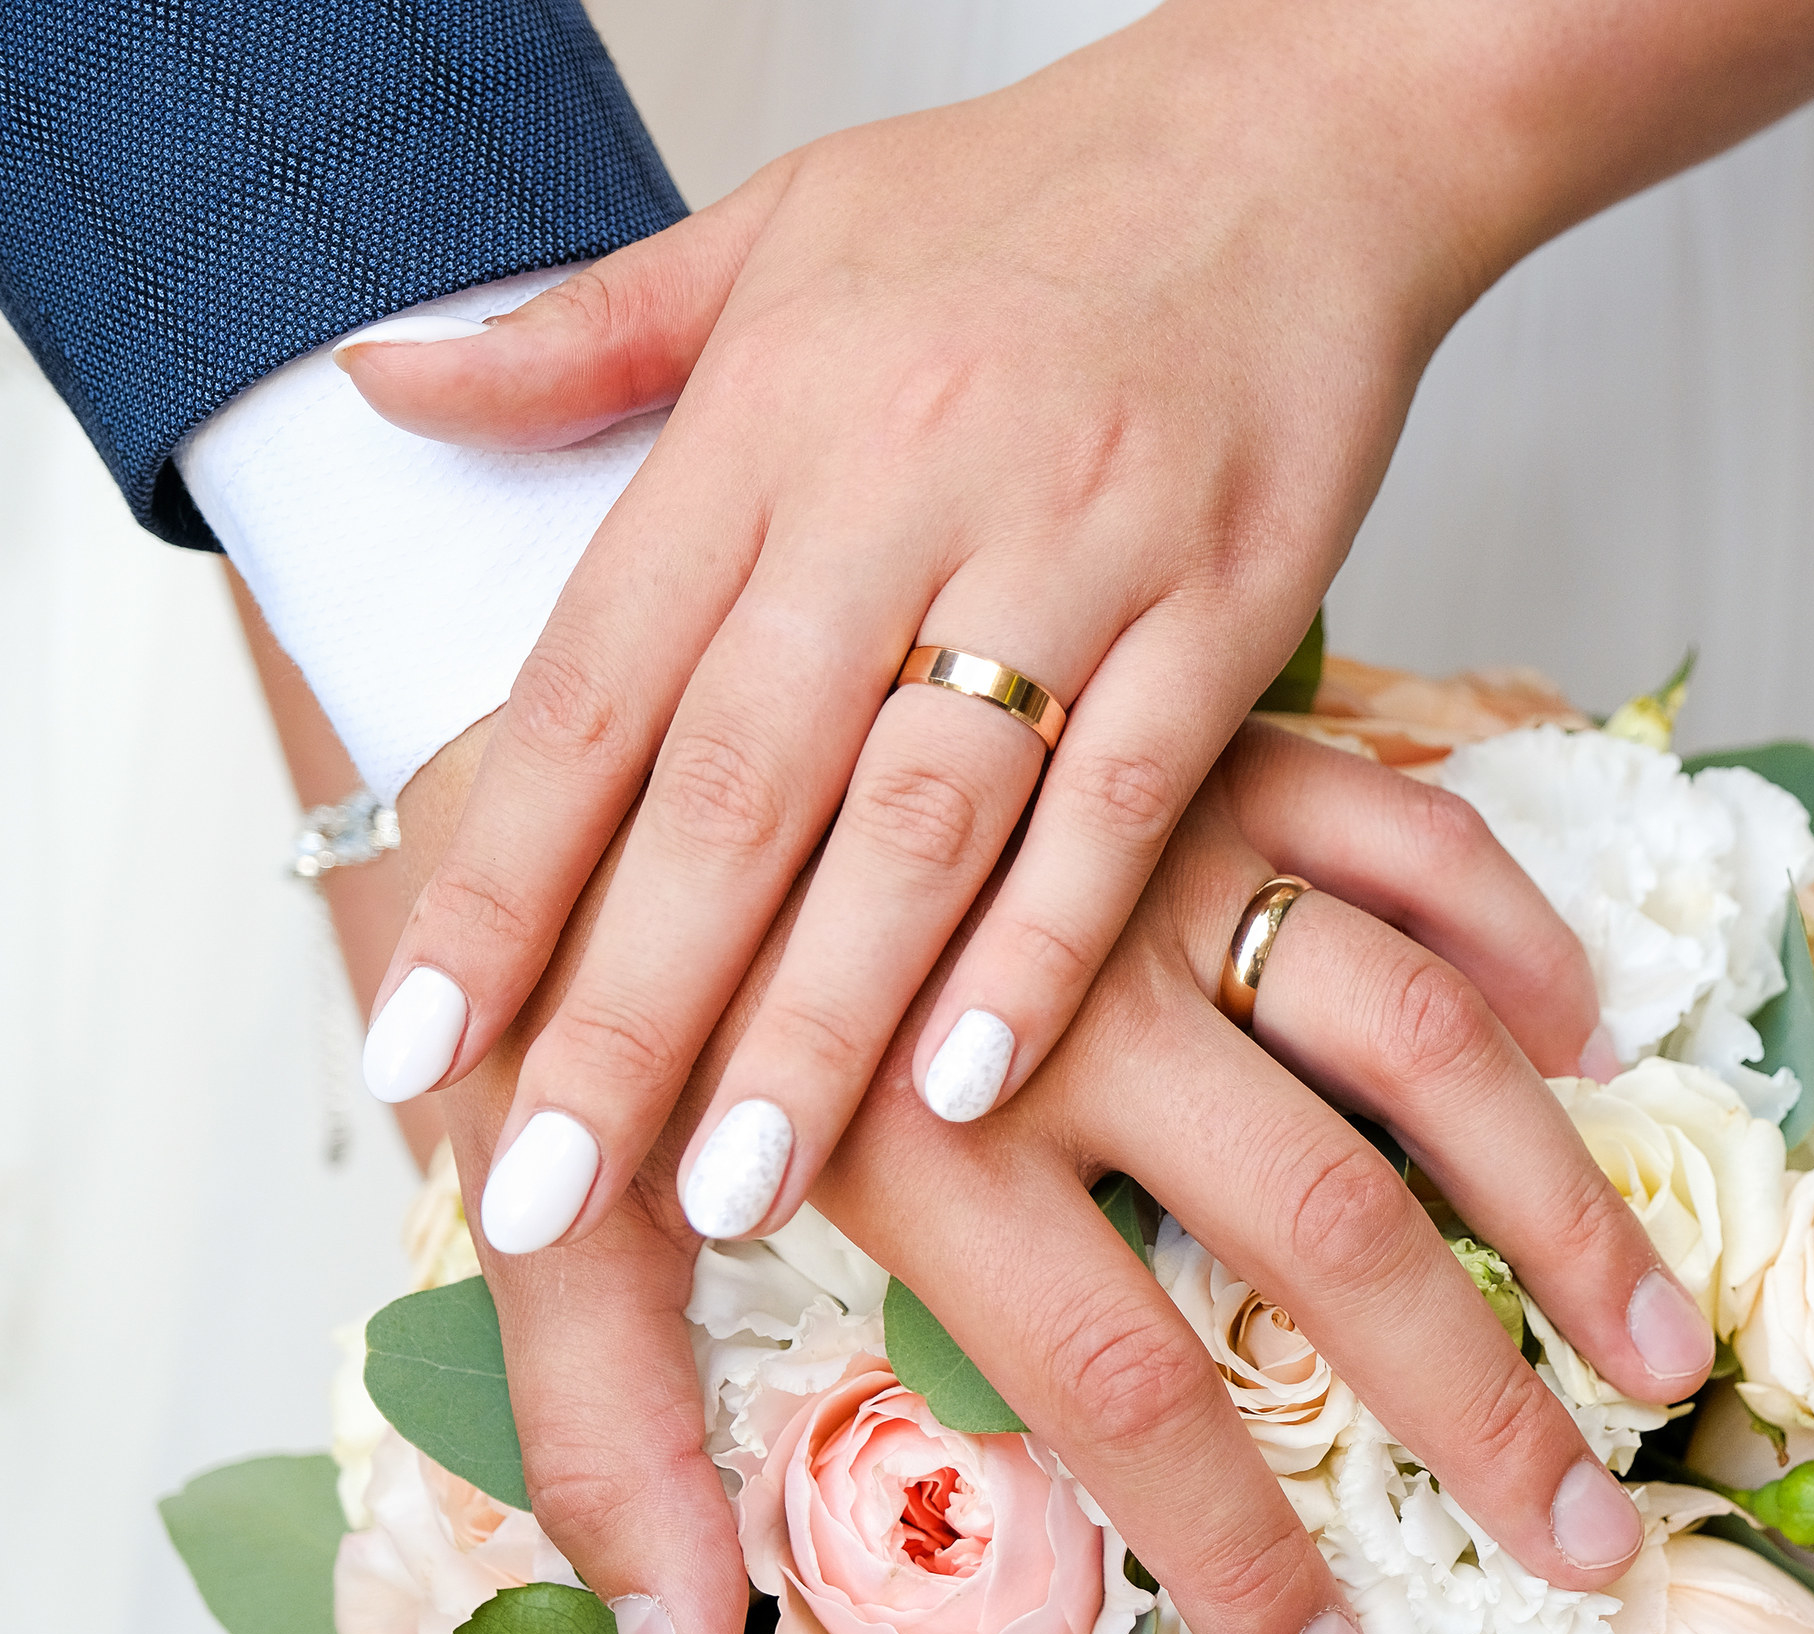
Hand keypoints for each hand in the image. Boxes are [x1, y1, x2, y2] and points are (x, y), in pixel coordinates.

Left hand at [344, 1, 1498, 1261]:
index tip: (423, 1048)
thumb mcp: (781, 226)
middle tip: (544, 1190)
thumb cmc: (1036, 197)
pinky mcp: (1230, 601)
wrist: (1300, 133)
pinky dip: (1048, 943)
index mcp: (775, 415)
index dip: (505, 878)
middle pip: (739, 789)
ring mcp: (1076, 549)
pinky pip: (1127, 797)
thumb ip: (584, 336)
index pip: (599, 685)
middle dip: (632, 1008)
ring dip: (822, 1018)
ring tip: (737, 1187)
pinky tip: (974, 1081)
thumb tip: (384, 384)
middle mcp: (907, 487)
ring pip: (923, 818)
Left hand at [403, 720, 1715, 1633]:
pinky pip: (1407, 828)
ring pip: (1418, 1030)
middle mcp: (1067, 992)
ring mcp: (1154, 854)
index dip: (1233, 1548)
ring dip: (1558, 1198)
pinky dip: (1514, 929)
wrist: (540, 670)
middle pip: (1329, 1221)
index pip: (1120, 1379)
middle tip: (1586, 1536)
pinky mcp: (1196, 740)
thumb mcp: (527, 1204)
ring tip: (1654, 1348)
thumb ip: (593, 1433)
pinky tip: (1584, 1035)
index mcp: (912, 1124)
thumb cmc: (552, 970)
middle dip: (1477, 1401)